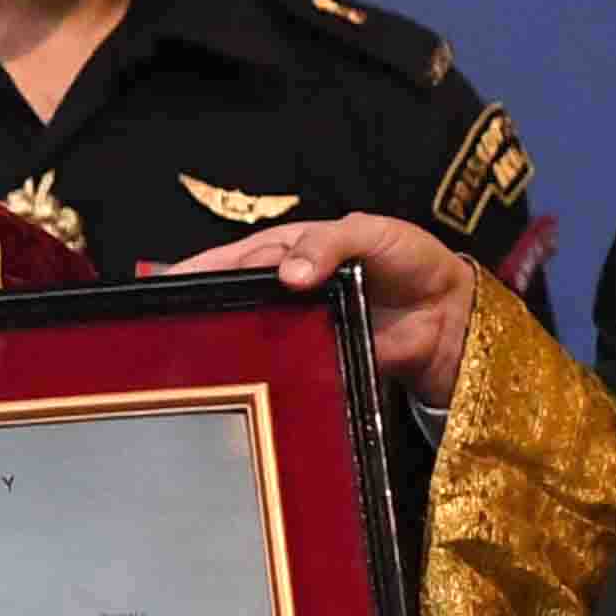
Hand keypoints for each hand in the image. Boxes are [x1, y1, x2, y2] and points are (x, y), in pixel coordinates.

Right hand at [174, 212, 480, 407]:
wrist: (449, 312)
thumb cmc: (408, 258)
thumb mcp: (369, 233)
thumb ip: (329, 244)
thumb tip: (288, 273)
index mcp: (292, 251)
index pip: (235, 259)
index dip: (199, 270)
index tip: (166, 283)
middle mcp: (287, 292)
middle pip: (236, 301)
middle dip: (203, 311)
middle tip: (168, 326)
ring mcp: (302, 330)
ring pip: (256, 338)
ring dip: (232, 346)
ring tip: (195, 357)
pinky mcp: (321, 364)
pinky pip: (289, 371)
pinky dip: (270, 376)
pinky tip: (248, 383)